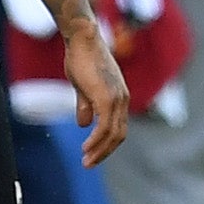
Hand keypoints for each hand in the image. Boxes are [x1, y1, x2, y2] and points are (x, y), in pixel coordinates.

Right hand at [67, 23, 127, 166]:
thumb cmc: (81, 58)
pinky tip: (86, 148)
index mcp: (119, 97)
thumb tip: (85, 124)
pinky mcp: (107, 98)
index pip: (118, 128)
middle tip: (89, 164)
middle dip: (104, 152)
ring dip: (99, 150)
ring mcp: (116, 99)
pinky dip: (96, 141)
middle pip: (119, 135)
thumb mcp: (83, 86)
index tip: (92, 154)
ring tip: (86, 161)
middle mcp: (122, 100)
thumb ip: (86, 106)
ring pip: (113, 134)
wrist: (82, 39)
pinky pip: (104, 127)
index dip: (106, 143)